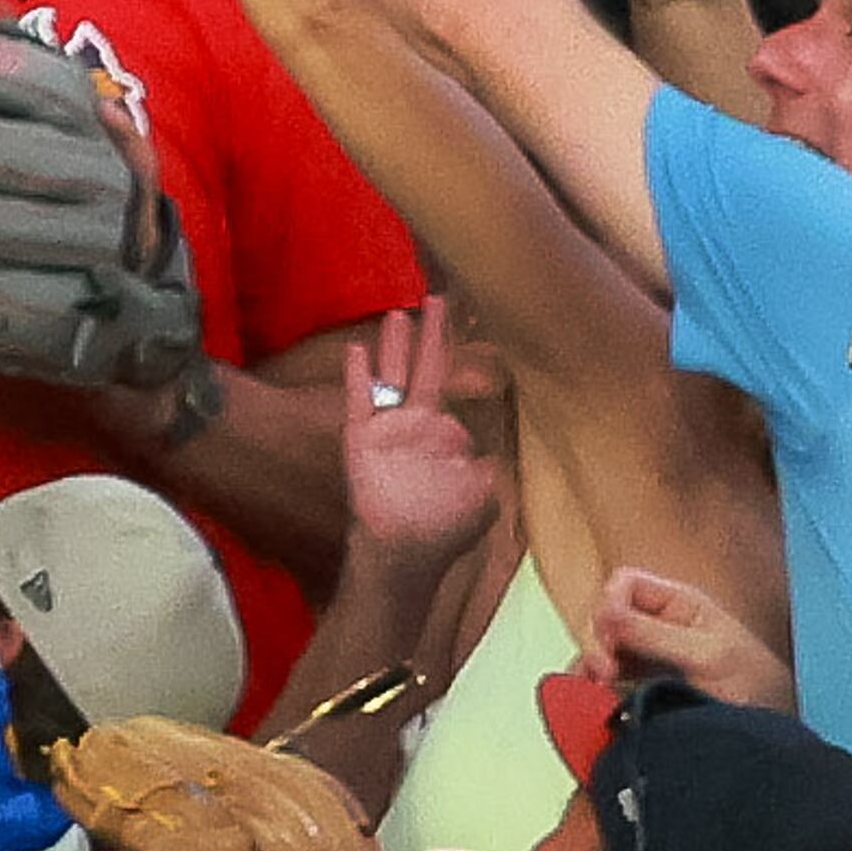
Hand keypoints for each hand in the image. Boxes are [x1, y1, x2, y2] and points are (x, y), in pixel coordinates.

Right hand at [340, 300, 496, 574]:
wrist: (403, 552)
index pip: (454, 391)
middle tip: (439, 298)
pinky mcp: (362, 439)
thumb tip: (495, 452)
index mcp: (444, 432)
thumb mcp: (482, 499)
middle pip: (426, 368)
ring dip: (395, 346)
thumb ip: (491, 470)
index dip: (461, 368)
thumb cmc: (442, 530)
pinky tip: (357, 350)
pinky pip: (360, 401)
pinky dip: (359, 377)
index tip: (469, 327)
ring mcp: (388, 429)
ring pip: (393, 375)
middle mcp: (416, 423)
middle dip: (433, 335)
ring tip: (398, 314)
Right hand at [579, 567, 796, 709]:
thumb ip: (653, 634)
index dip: (610, 603)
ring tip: (597, 691)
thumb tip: (604, 614)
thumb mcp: (705, 655)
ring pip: (599, 648)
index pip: (625, 583)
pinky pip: (603, 680)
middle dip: (597, 641)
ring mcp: (647, 657)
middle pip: (605, 616)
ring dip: (591, 666)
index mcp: (678, 603)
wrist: (767, 737)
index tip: (610, 637)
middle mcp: (657, 625)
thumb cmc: (751, 687)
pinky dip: (593, 688)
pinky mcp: (640, 688)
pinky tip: (595, 701)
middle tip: (604, 673)